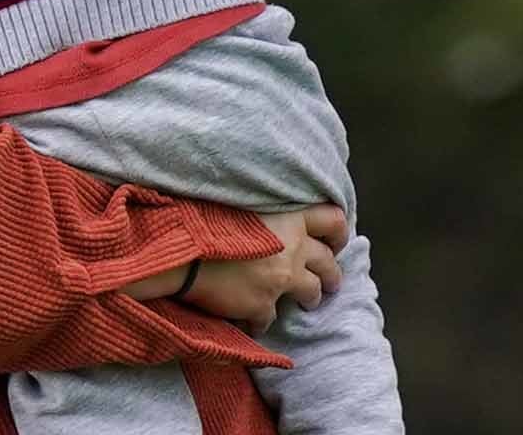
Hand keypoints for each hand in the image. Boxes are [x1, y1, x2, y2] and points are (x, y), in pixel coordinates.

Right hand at [173, 202, 351, 327]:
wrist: (185, 252)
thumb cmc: (208, 219)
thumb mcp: (246, 202)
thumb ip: (269, 214)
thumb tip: (273, 220)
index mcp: (291, 216)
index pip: (333, 220)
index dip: (338, 233)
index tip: (336, 243)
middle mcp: (294, 247)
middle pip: (327, 262)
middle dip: (332, 274)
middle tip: (330, 282)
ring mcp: (281, 279)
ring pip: (311, 292)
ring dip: (310, 297)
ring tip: (307, 302)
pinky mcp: (262, 305)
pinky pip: (270, 318)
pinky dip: (263, 320)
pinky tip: (254, 320)